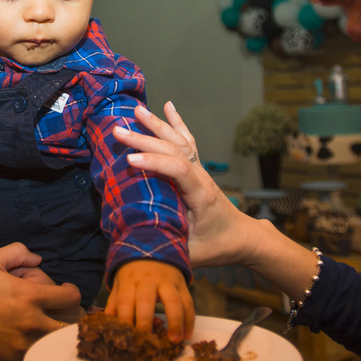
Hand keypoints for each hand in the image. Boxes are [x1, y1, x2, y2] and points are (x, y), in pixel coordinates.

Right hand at [0, 243, 82, 360]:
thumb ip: (15, 253)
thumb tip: (38, 258)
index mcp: (28, 295)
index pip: (71, 297)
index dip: (73, 293)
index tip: (66, 293)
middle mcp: (31, 322)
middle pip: (72, 327)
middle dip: (75, 321)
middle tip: (69, 317)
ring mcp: (22, 346)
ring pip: (58, 349)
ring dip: (61, 342)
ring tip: (57, 336)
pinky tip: (40, 355)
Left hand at [108, 260, 194, 342]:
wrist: (153, 249)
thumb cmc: (133, 273)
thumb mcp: (120, 283)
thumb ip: (114, 303)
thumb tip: (108, 323)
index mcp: (130, 281)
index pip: (125, 300)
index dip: (125, 318)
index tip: (127, 336)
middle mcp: (148, 280)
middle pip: (146, 299)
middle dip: (146, 320)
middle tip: (147, 340)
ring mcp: (167, 282)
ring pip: (173, 301)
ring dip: (175, 322)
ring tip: (175, 340)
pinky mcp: (182, 284)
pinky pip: (188, 303)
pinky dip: (190, 320)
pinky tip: (187, 335)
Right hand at [118, 104, 321, 298]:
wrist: (242, 237)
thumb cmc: (218, 247)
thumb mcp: (192, 254)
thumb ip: (167, 245)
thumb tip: (136, 240)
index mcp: (201, 196)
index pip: (179, 170)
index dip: (155, 163)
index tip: (130, 160)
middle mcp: (201, 177)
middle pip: (173, 150)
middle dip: (144, 139)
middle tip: (118, 131)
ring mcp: (199, 170)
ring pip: (178, 141)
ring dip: (157, 125)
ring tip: (137, 110)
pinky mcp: (197, 169)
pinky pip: (186, 141)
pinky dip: (176, 122)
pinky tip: (168, 106)